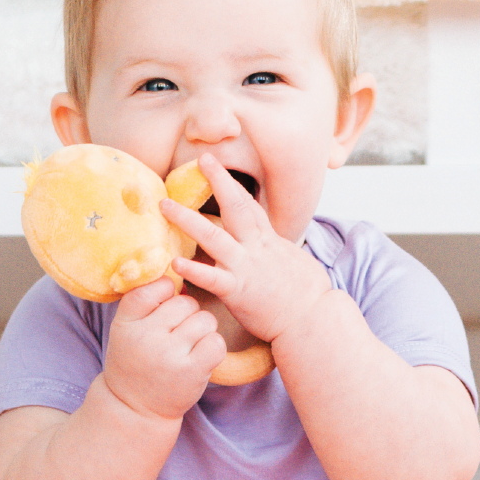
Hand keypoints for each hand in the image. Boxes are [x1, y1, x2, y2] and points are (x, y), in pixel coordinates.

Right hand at [102, 276, 225, 421]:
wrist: (134, 408)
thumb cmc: (135, 360)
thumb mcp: (127, 328)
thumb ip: (144, 299)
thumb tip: (175, 270)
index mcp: (127, 322)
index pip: (156, 286)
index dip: (167, 292)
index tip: (162, 310)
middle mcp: (146, 336)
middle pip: (186, 302)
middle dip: (187, 314)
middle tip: (175, 335)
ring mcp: (170, 354)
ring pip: (205, 319)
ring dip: (202, 331)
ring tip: (187, 347)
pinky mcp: (191, 371)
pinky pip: (216, 341)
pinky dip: (212, 347)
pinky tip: (199, 357)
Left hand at [161, 154, 330, 344]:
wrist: (314, 320)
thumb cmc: (309, 296)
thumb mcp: (294, 262)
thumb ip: (276, 251)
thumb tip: (272, 245)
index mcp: (269, 240)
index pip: (249, 205)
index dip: (231, 184)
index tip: (214, 165)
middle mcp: (256, 247)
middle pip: (235, 205)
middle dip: (218, 180)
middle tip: (201, 159)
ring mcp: (246, 266)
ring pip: (213, 236)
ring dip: (187, 219)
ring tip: (165, 205)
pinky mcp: (238, 291)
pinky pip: (211, 277)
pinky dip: (192, 269)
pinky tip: (173, 262)